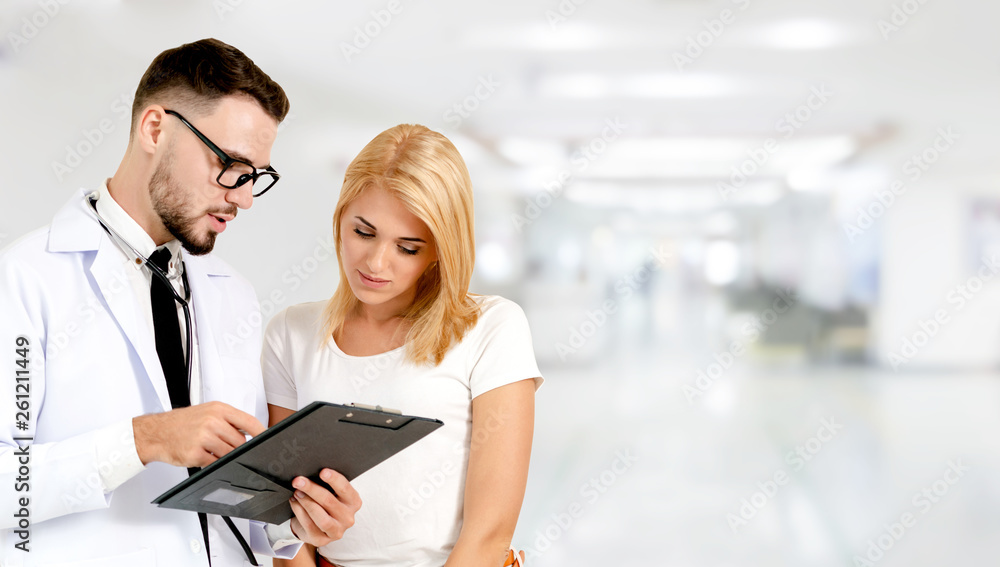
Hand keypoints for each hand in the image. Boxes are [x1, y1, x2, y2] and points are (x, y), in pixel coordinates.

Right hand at [133, 401, 265, 466]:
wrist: (157, 432)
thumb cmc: (182, 422)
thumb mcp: (207, 412)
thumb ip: (229, 420)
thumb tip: (250, 432)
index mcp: (218, 409)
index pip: (249, 422)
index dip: (261, 433)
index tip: (267, 440)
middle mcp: (212, 421)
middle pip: (240, 441)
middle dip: (236, 447)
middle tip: (225, 446)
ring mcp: (204, 437)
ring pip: (229, 453)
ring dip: (224, 456)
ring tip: (211, 449)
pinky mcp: (196, 453)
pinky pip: (215, 462)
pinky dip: (213, 462)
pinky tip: (204, 455)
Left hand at [288, 468, 361, 545]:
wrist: (316, 524)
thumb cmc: (325, 503)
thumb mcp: (332, 493)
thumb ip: (328, 484)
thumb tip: (312, 470)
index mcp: (354, 502)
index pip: (345, 489)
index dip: (334, 479)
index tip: (322, 471)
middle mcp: (348, 518)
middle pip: (329, 501)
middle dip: (312, 489)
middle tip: (299, 481)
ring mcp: (336, 531)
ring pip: (320, 517)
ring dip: (306, 502)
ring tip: (296, 492)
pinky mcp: (322, 540)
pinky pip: (309, 525)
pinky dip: (299, 512)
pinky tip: (294, 502)